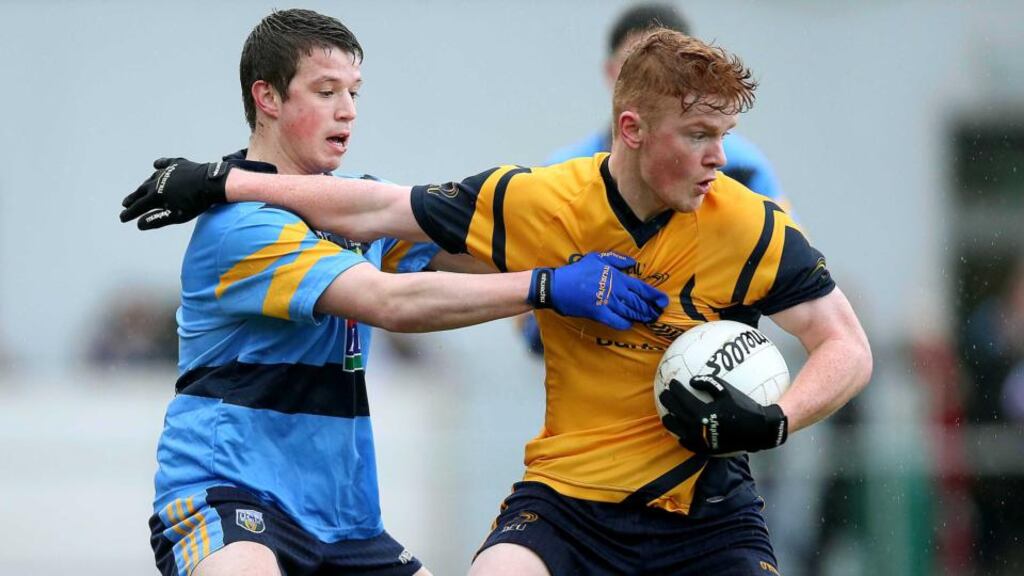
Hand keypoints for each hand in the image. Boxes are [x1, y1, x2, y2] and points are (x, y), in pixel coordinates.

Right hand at [119, 157, 231, 228]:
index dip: (130, 213)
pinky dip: (160, 165)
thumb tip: (139, 224)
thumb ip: (157, 220)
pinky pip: (165, 163)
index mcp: (155, 195)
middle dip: (133, 198)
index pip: (139, 206)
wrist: (211, 183)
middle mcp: (157, 181)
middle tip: (125, 204)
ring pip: (151, 178)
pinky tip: (156, 165)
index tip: (123, 218)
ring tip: (141, 189)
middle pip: (141, 191)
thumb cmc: (195, 203)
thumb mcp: (176, 215)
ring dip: (145, 184)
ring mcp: (167, 172)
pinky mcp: (178, 164)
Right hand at [528, 252, 668, 329]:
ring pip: (630, 312)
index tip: (663, 300)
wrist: (558, 286)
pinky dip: (624, 323)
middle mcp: (615, 290)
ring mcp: (607, 303)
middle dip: (650, 308)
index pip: (641, 287)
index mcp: (617, 277)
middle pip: (638, 302)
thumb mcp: (597, 258)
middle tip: (658, 313)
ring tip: (649, 319)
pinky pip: (616, 321)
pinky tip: (629, 324)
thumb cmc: (578, 271)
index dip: (654, 295)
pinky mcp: (598, 314)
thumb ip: (617, 260)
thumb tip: (633, 263)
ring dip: (640, 316)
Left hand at [659, 374, 787, 455]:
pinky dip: (680, 435)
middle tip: (664, 394)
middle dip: (667, 401)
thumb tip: (691, 380)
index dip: (675, 389)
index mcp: (701, 412)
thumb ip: (708, 382)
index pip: (681, 398)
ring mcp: (699, 440)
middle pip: (674, 412)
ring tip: (668, 413)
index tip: (672, 383)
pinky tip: (679, 430)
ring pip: (675, 429)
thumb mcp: (726, 391)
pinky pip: (685, 442)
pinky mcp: (704, 449)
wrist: (757, 431)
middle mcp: (696, 428)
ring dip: (669, 419)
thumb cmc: (743, 407)